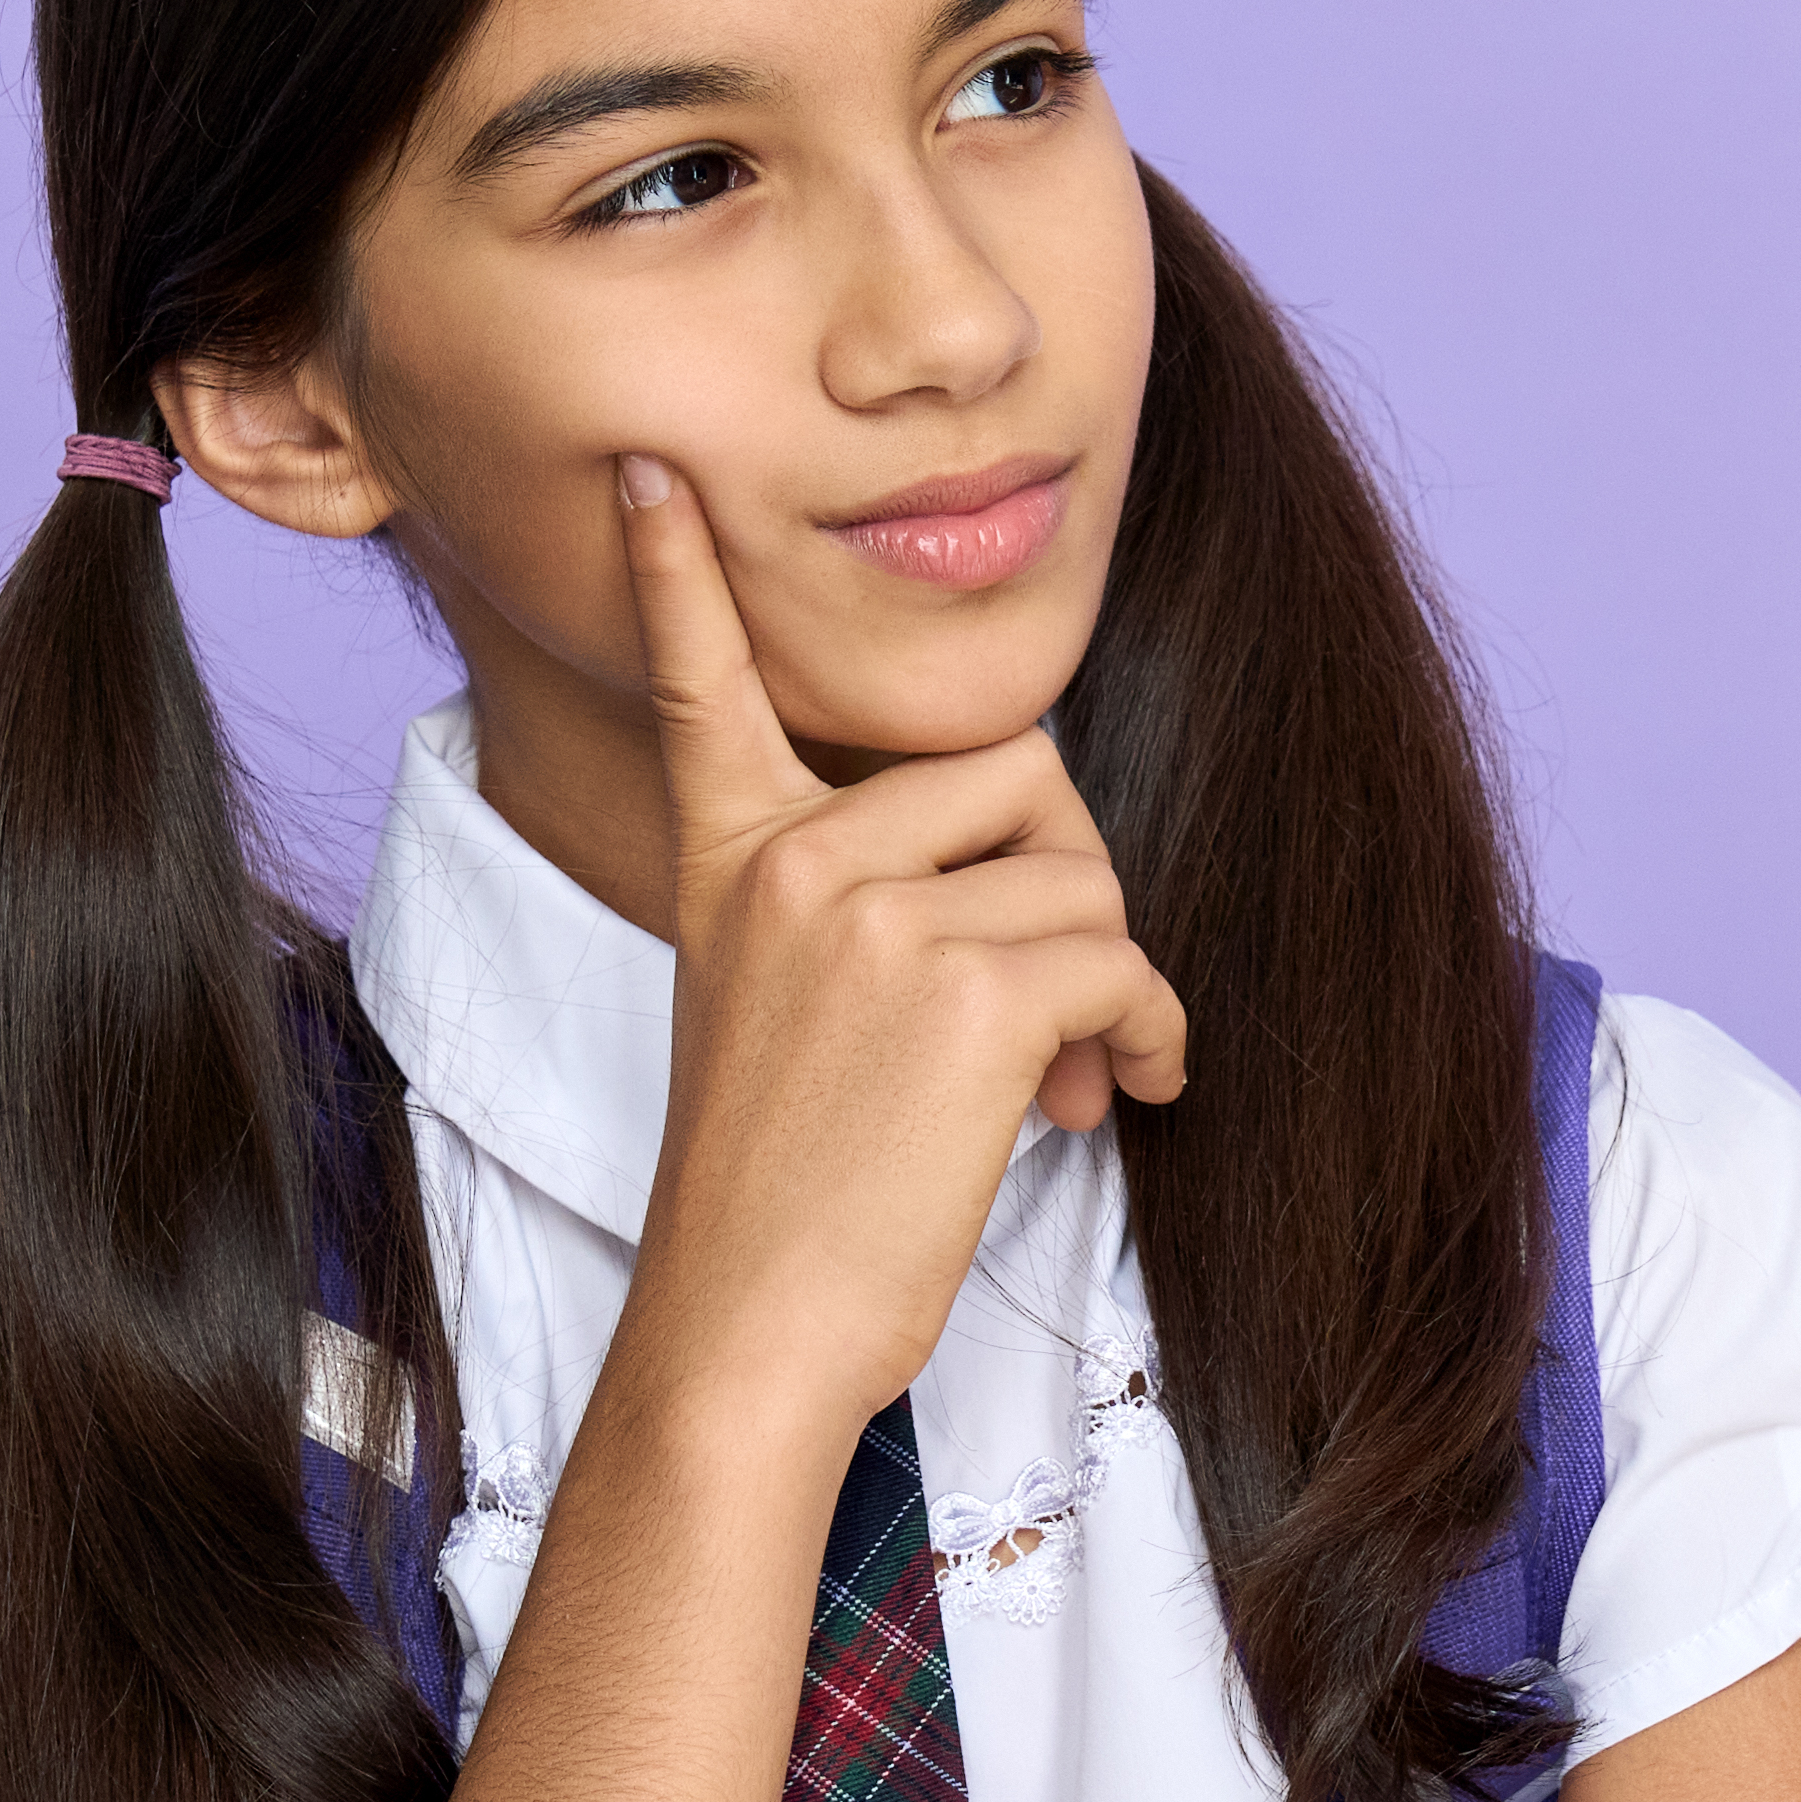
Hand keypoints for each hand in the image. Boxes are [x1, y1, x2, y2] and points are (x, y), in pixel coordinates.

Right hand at [607, 453, 1189, 1431]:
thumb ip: (877, 918)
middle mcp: (797, 859)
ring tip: (1065, 1074)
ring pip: (1082, 870)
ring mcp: (878, 916)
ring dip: (1108, 974)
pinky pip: (1123, 956)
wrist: (747, 1331)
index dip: (678, 572)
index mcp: (733, 857)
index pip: (705, 682)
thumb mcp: (782, 1015)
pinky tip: (1120, 1093)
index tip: (651, 470)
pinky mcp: (969, 988)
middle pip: (1013, 766)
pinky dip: (1150, 1028)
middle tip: (1050, 1001)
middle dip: (1063, 876)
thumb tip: (1052, 907)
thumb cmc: (780, 1199)